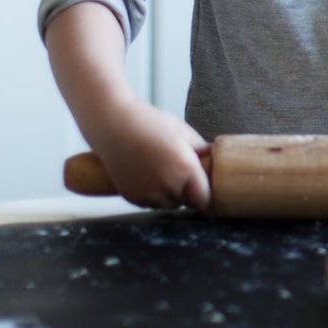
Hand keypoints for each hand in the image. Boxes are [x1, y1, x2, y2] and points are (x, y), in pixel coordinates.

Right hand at [84, 100, 210, 211]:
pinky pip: (150, 203)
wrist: (113, 124)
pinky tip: (148, 175)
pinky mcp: (132, 197)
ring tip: (163, 171)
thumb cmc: (149, 123)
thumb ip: (201, 150)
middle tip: (181, 173)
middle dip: (187, 192)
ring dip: (170, 195)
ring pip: (168, 205)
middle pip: (186, 202)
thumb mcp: (183, 131)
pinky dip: (152, 195)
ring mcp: (148, 194)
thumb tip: (213, 160)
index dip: (205, 194)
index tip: (203, 187)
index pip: (204, 198)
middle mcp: (168, 185)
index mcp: (185, 168)